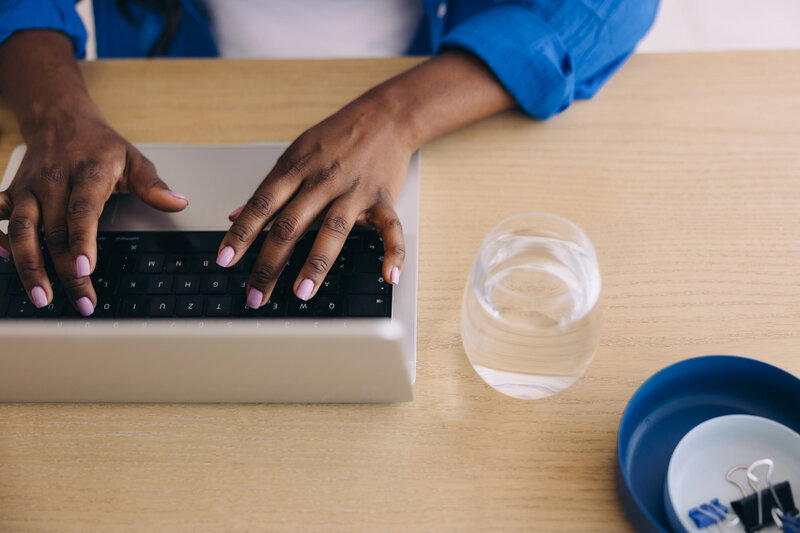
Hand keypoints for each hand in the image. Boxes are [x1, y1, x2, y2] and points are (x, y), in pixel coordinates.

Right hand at [0, 112, 187, 314]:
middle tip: (81, 302)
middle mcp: (54, 181)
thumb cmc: (100, 144)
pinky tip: (3, 257)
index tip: (86, 269)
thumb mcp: (134, 159)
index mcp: (88, 174)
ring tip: (40, 296)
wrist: (59, 116)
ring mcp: (30, 187)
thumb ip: (154, 185)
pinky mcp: (13, 191)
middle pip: (57, 231)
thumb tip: (179, 203)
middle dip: (66, 271)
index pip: (83, 211)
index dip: (83, 241)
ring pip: (23, 228)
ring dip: (29, 264)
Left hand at [216, 92, 410, 307]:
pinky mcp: (383, 199)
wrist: (385, 116)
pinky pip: (390, 229)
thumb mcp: (295, 155)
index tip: (225, 259)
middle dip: (270, 263)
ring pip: (332, 230)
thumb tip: (234, 215)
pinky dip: (392, 253)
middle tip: (256, 294)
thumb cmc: (337, 137)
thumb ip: (268, 188)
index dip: (241, 233)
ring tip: (302, 292)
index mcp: (297, 169)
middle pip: (291, 225)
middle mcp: (323, 181)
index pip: (262, 204)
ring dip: (315, 265)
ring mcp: (354, 191)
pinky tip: (388, 275)